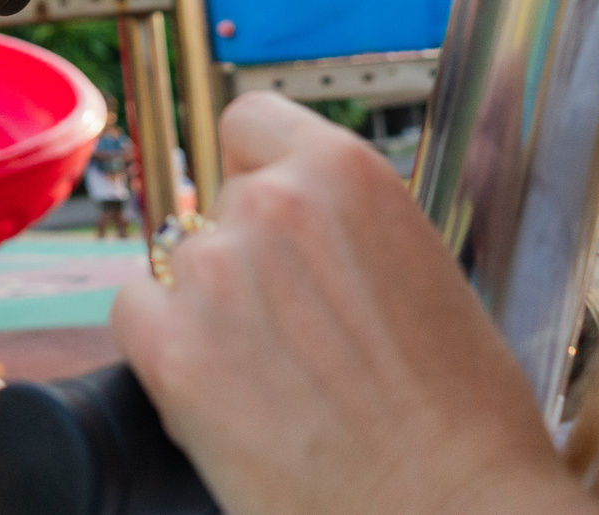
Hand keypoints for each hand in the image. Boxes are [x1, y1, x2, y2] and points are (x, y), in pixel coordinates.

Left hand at [110, 95, 598, 514]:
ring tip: (277, 380)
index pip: (250, 122)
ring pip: (180, 265)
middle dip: (247, 259)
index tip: (271, 215)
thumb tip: (304, 230)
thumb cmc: (462, 416)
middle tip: (297, 334)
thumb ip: (349, 230)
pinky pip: (136, 315)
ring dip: (209, 310)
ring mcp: (214, 273)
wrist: (450, 511)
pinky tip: (223, 394)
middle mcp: (271, 205)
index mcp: (344, 172)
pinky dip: (164, 350)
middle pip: (219, 206)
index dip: (257, 171)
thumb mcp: (425, 269)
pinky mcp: (171, 349)